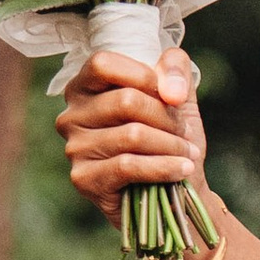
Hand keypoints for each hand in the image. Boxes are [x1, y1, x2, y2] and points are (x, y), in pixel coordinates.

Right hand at [55, 47, 209, 213]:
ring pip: (132, 135)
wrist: (172, 195)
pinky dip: (164, 167)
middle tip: (184, 132)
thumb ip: (175, 70)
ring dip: (171, 145)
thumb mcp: (177, 96)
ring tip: (187, 153)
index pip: (104, 64)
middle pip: (126, 101)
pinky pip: (128, 166)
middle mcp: (71, 115)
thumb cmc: (168, 138)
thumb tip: (171, 90)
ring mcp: (74, 148)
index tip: (171, 96)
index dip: (144, 76)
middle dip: (167, 117)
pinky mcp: (84, 179)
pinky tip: (182, 169)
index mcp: (85, 87)